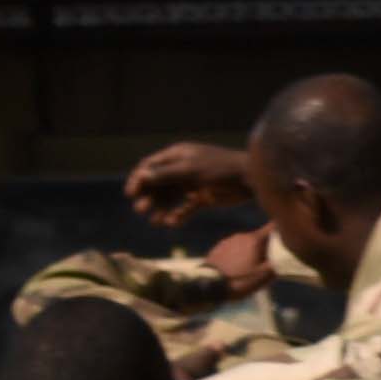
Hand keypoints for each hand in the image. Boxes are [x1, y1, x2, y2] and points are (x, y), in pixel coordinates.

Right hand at [124, 139, 263, 239]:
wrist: (250, 180)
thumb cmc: (220, 168)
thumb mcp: (191, 170)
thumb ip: (166, 174)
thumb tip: (141, 176)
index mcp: (178, 156)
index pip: (151, 166)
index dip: (139, 179)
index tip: (131, 193)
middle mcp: (182, 169)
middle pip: (158, 184)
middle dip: (149, 196)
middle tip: (141, 209)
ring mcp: (192, 184)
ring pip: (170, 198)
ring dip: (161, 208)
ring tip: (156, 221)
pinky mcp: (203, 198)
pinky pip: (185, 209)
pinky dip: (178, 216)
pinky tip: (172, 224)